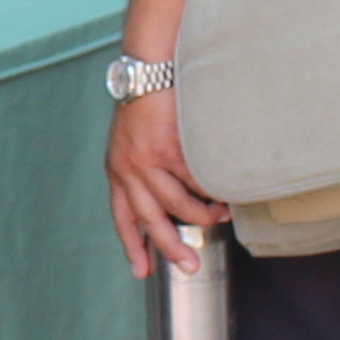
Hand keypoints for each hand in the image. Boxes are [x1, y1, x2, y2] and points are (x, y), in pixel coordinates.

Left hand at [105, 84, 224, 280]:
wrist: (148, 68)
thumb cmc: (146, 101)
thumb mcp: (131, 140)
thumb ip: (142, 167)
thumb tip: (166, 196)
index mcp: (117, 170)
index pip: (122, 216)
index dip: (132, 244)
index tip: (141, 270)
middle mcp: (128, 169)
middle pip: (150, 219)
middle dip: (170, 247)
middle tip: (189, 266)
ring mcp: (147, 159)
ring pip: (177, 203)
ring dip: (202, 215)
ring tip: (220, 216)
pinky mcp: (168, 147)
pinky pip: (193, 178)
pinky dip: (209, 187)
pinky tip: (222, 189)